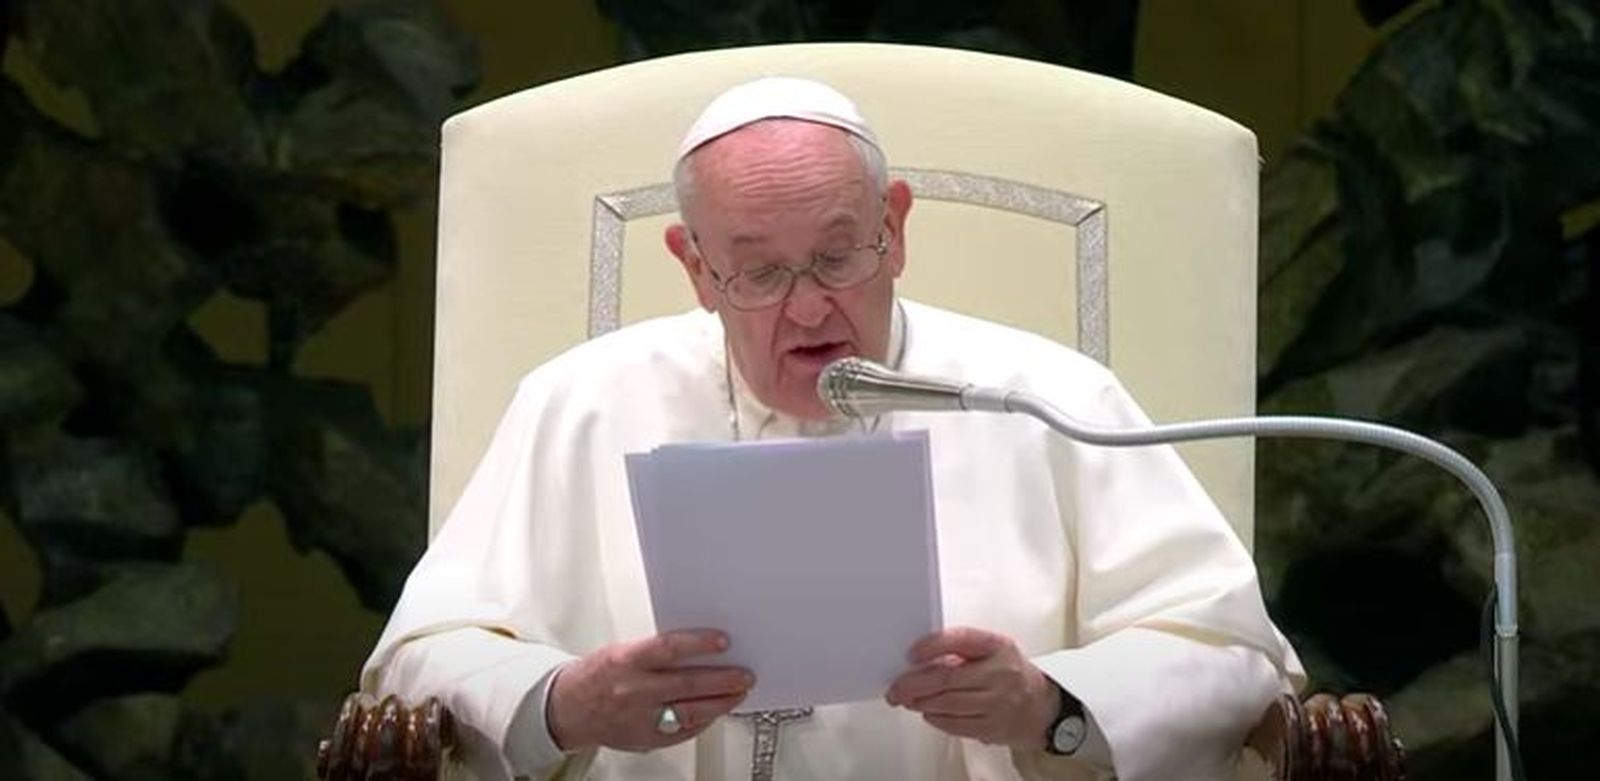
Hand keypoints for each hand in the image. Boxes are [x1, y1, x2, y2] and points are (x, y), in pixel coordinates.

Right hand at [548, 629, 753, 751]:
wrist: (568, 710)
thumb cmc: (597, 676)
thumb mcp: (621, 651)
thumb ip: (656, 651)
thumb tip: (697, 647)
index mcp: (625, 661)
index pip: (668, 649)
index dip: (698, 644)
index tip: (722, 642)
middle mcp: (633, 690)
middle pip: (687, 684)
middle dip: (722, 680)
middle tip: (744, 674)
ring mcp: (641, 718)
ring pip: (690, 712)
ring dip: (720, 703)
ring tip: (737, 693)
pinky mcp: (646, 738)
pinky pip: (683, 732)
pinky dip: (703, 721)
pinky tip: (715, 712)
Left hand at [884, 627, 1059, 748]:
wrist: (1042, 706)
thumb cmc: (1010, 673)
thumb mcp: (993, 651)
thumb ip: (962, 650)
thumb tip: (918, 661)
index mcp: (998, 646)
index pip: (960, 640)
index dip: (931, 646)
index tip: (911, 653)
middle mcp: (1000, 673)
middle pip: (947, 677)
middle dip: (913, 683)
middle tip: (896, 687)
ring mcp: (998, 703)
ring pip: (948, 703)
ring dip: (920, 702)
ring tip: (906, 699)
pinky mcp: (993, 727)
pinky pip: (955, 724)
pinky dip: (935, 718)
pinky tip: (927, 712)